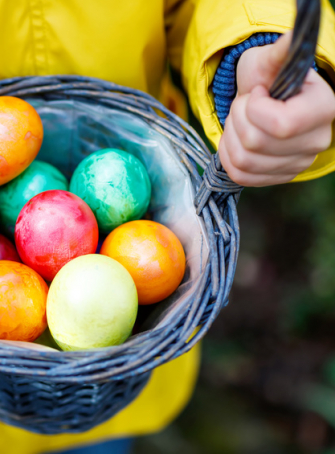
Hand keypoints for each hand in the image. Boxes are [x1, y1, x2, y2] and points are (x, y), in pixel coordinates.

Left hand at [218, 32, 334, 186]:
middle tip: (243, 105)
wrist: (263, 103)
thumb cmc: (267, 79)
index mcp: (322, 109)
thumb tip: (292, 37)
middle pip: (255, 143)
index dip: (255, 108)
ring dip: (230, 136)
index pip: (281, 124)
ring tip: (239, 121)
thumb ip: (280, 52)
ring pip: (243, 161)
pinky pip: (240, 175)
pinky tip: (234, 139)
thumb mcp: (270, 60)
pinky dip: (227, 155)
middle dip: (237, 118)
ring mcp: (298, 165)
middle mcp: (316, 142)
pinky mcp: (279, 178)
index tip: (256, 93)